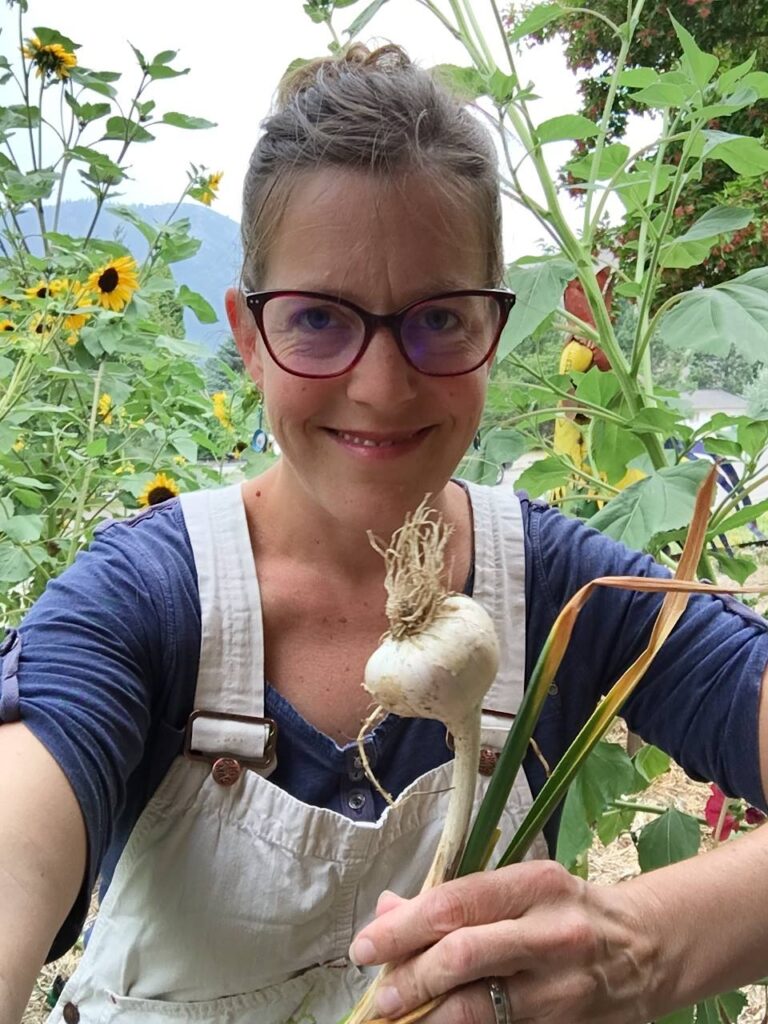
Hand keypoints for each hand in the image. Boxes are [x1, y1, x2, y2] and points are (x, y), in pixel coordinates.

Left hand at [349, 861, 657, 1022]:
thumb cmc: (569, 912)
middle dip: (410, 978)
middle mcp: (551, 932)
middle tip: (377, 995)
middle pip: (464, 955)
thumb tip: (388, 909)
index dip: (404, 927)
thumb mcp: (520, 890)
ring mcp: (563, 988)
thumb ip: (456, 900)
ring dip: (429, 1017)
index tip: (366, 946)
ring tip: (398, 1018)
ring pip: (479, 1009)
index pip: (456, 904)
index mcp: (534, 885)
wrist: (648, 949)